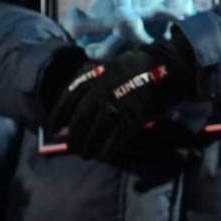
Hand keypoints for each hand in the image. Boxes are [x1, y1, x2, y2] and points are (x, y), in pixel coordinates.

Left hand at [47, 40, 196, 161]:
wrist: (167, 65)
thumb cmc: (140, 66)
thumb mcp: (110, 65)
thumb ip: (93, 78)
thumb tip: (79, 97)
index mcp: (92, 76)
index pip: (67, 99)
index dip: (57, 117)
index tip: (52, 129)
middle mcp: (100, 90)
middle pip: (79, 120)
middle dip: (74, 137)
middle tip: (73, 148)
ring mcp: (116, 104)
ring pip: (95, 131)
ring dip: (89, 146)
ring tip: (88, 154)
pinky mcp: (132, 116)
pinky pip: (116, 138)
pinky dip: (109, 149)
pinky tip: (105, 155)